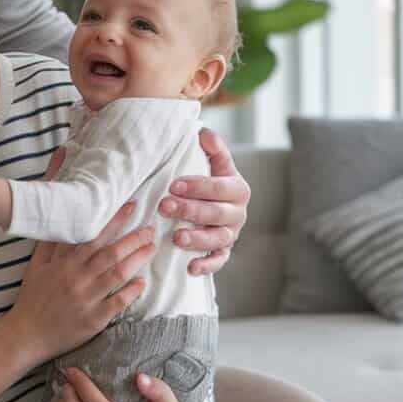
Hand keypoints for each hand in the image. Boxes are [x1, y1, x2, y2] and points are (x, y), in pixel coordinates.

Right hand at [9, 202, 154, 367]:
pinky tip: (142, 283)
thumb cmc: (33, 299)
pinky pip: (117, 302)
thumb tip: (58, 222)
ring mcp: (86, 298)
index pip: (93, 235)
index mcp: (65, 263)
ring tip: (151, 248)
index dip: (113, 220)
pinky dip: (131, 292)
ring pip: (117, 273)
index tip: (130, 207)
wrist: (27, 334)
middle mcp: (77, 277)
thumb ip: (49, 245)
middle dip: (133, 238)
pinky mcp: (93, 319)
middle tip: (151, 228)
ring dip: (137, 259)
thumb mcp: (36, 267)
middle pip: (110, 252)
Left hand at [159, 129, 250, 276]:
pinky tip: (190, 267)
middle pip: (217, 213)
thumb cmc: (209, 181)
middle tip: (164, 207)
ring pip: (218, 239)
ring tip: (176, 238)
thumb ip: (212, 148)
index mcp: (237, 189)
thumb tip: (204, 133)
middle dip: (190, 210)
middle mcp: (238, 213)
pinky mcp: (224, 252)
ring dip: (197, 239)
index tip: (173, 185)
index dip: (198, 186)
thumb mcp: (213, 163)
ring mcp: (231, 234)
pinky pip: (219, 261)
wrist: (215, 204)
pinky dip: (206, 266)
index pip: (220, 187)